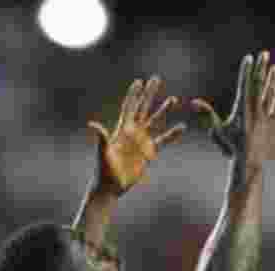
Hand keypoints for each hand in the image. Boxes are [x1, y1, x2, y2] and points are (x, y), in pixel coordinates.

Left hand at [87, 76, 185, 195]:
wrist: (110, 188)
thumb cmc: (103, 171)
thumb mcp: (102, 154)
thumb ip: (101, 139)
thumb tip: (92, 124)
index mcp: (121, 130)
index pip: (129, 108)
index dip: (133, 95)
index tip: (139, 81)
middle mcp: (131, 133)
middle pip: (142, 108)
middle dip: (149, 94)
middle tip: (156, 79)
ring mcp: (140, 142)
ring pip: (154, 122)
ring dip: (163, 110)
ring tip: (173, 99)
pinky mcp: (147, 153)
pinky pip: (162, 141)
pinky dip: (172, 135)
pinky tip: (181, 127)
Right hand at [192, 50, 274, 168]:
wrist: (251, 164)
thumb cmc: (231, 148)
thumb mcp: (218, 130)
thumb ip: (207, 114)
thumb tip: (194, 102)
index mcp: (243, 109)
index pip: (245, 84)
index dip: (247, 70)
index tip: (249, 58)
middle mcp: (256, 110)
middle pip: (259, 84)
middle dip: (261, 68)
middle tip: (264, 54)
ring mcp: (266, 117)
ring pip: (270, 94)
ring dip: (272, 79)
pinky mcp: (273, 124)